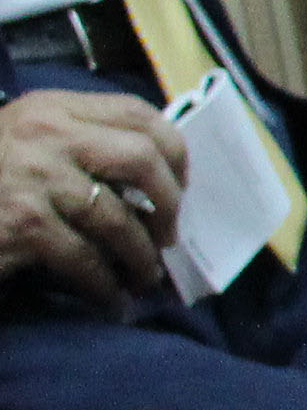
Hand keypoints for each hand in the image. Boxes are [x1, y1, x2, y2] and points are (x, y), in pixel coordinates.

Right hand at [0, 88, 184, 308]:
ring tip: (143, 278)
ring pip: (117, 219)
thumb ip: (79, 143)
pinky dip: (105, 286)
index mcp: (51, 108)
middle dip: (168, 202)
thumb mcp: (25, 141)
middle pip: (141, 158)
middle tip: (168, 235)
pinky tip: (111, 302)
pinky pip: (85, 259)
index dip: (173, 150)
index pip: (137, 113)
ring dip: (139, 257)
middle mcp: (46, 134)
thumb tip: (155, 179)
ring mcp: (33, 178)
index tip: (179, 184)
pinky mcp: (22, 224)